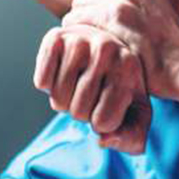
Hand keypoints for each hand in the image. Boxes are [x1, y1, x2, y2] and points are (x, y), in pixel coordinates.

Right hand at [34, 23, 151, 153]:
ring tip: (78, 83)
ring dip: (65, 100)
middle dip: (82, 111)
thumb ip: (131, 137)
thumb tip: (104, 140)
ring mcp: (80, 40)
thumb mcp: (136, 114)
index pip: (103, 121)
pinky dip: (47, 86)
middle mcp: (107, 49)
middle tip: (91, 92)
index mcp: (129, 68)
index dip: (101, 122)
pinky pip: (42, 82)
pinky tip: (63, 72)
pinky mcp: (55, 38)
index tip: (109, 105)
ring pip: (58, 100)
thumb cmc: (121, 88)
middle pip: (78, 112)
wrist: (105, 50)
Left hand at [62, 0, 178, 97]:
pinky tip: (84, 48)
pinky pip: (75, 18)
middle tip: (89, 30)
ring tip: (87, 41)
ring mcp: (123, 2)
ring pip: (78, 1)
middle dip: (84, 7)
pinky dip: (75, 33)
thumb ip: (140, 9)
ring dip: (78, 21)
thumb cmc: (173, 57)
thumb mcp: (163, 21)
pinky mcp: (112, 20)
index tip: (98, 12)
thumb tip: (117, 14)